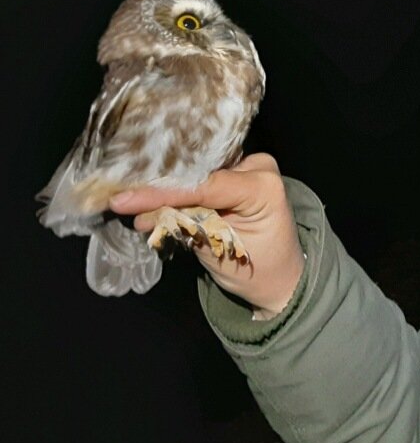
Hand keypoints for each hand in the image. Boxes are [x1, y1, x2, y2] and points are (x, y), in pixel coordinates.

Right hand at [110, 153, 305, 318]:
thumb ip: (187, 225)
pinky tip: (142, 198)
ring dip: (159, 187)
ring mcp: (246, 166)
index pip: (204, 185)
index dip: (162, 193)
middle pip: (196, 172)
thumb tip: (144, 214)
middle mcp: (256, 167)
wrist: (280, 275)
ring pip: (193, 173)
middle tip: (116, 194)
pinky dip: (171, 190)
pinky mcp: (233, 172)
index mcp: (262, 185)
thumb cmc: (256, 268)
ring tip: (124, 200)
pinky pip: (197, 178)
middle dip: (155, 185)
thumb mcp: (219, 251)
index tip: (124, 200)